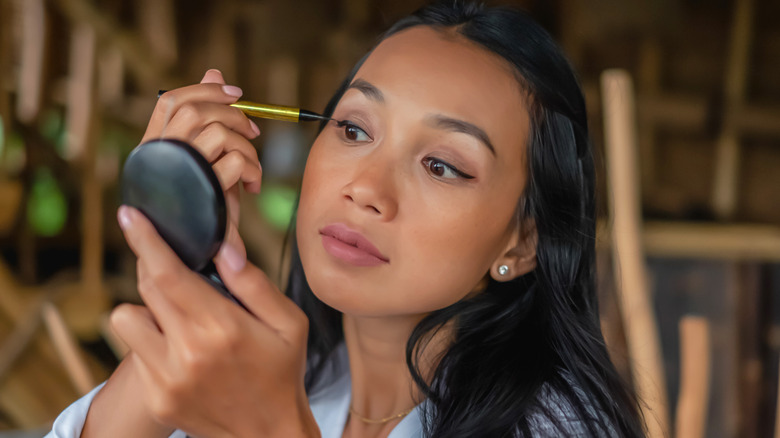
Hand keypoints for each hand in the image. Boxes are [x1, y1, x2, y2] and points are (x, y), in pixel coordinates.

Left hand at [111, 206, 318, 437]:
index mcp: (222, 327)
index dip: (145, 240)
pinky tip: (180, 349)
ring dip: (146, 309)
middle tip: (175, 268)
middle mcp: (187, 352)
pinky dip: (150, 341)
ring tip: (177, 318)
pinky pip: (133, 352)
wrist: (269, 435)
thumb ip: (254, 283)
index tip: (129, 215)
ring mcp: (166, 378)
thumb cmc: (282, 373)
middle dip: (153, 267)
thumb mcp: (289, 323)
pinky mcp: (156, 396)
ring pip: (125, 318)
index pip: (169, 272)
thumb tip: (224, 248)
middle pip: (145, 287)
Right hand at [143, 69, 261, 232]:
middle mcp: (159, 159)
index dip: (204, 89)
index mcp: (154, 149)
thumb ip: (209, 118)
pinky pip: (234, 161)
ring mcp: (179, 175)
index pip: (170, 101)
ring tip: (252, 168)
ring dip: (245, 147)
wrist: (200, 255)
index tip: (237, 94)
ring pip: (217, 132)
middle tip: (252, 133)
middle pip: (194, 111)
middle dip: (233, 114)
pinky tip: (253, 187)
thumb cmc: (205, 204)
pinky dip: (252, 170)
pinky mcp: (202, 192)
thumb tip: (215, 70)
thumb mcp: (208, 159)